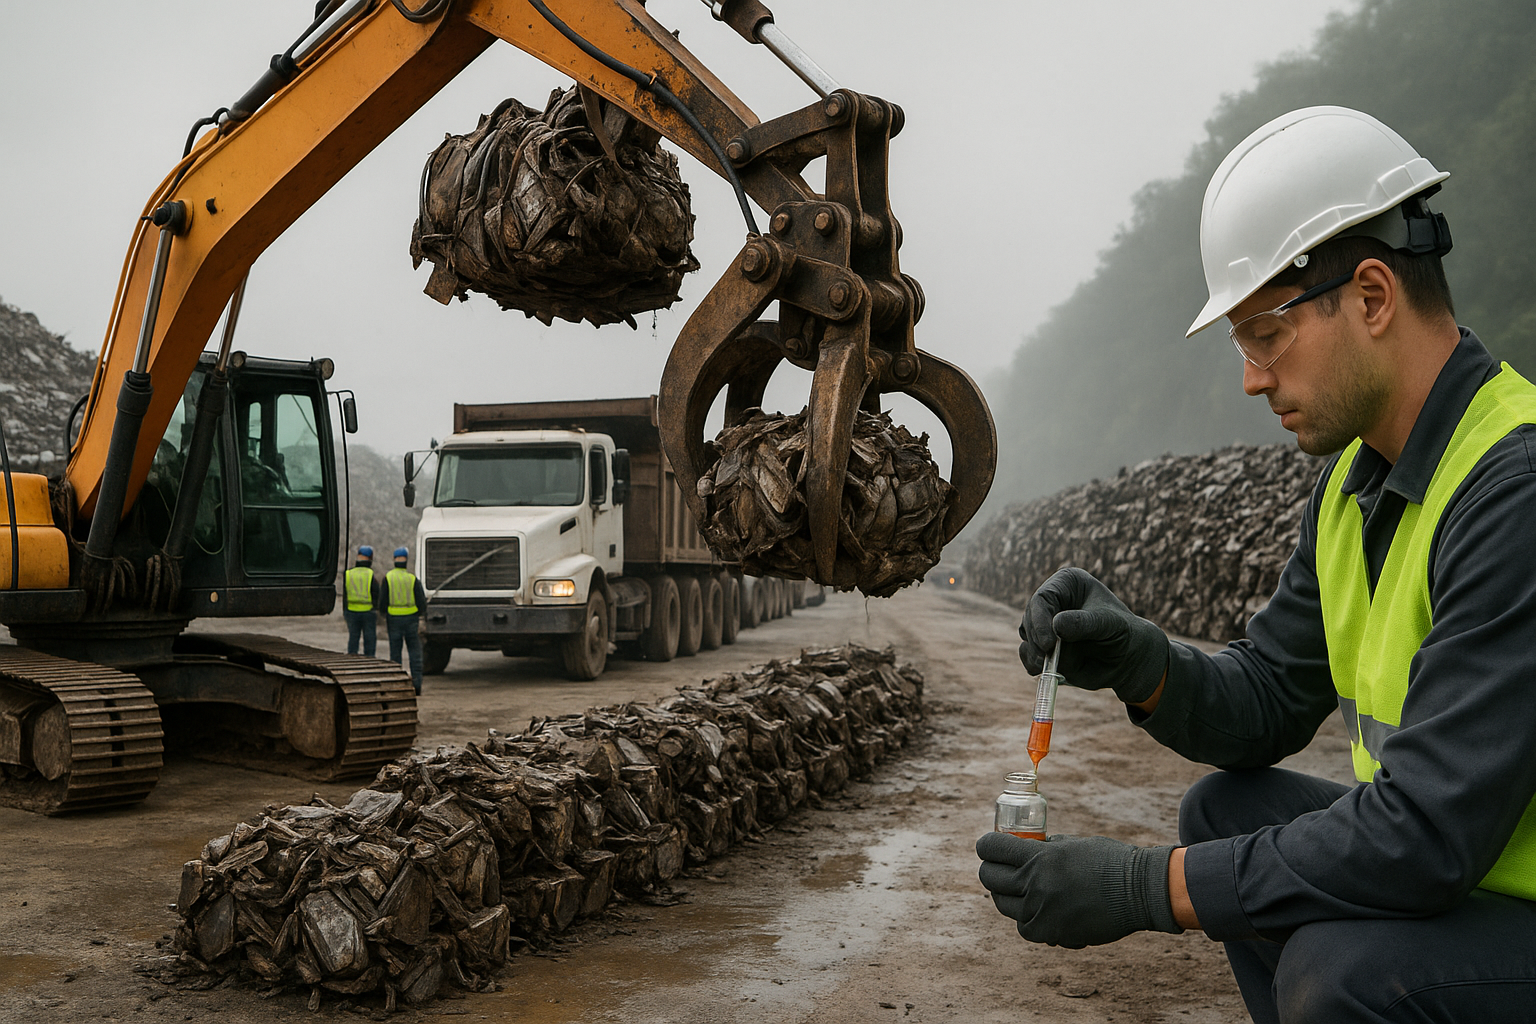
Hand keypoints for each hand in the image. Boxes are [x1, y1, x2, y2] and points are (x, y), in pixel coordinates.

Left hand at [976, 832, 1180, 947]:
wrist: (1139, 892)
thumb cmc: (1109, 861)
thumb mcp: (1072, 844)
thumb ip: (1045, 848)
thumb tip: (1023, 848)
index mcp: (1039, 855)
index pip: (991, 848)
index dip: (987, 846)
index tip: (988, 847)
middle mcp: (1034, 883)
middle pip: (989, 878)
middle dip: (991, 870)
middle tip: (998, 870)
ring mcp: (1040, 911)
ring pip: (1003, 904)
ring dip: (1008, 896)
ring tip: (1019, 891)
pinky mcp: (1051, 933)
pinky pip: (1024, 927)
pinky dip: (1028, 919)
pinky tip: (1040, 910)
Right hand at [1018, 567, 1168, 703]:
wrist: (1127, 659)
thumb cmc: (1122, 632)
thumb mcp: (1108, 624)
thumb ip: (1085, 624)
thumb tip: (1056, 626)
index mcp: (1067, 583)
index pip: (1043, 597)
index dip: (1040, 620)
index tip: (1048, 644)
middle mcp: (1052, 601)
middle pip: (1030, 617)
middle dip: (1037, 640)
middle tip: (1047, 659)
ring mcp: (1045, 624)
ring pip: (1027, 636)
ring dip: (1035, 653)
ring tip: (1050, 666)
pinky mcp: (1042, 645)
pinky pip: (1027, 654)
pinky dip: (1033, 663)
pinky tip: (1046, 670)